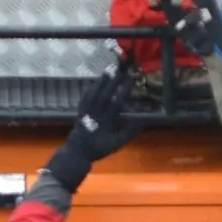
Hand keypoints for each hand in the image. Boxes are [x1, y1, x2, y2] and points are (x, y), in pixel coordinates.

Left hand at [45, 61, 134, 191]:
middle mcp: (96, 113)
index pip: (117, 102)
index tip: (130, 79)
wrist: (78, 152)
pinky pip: (86, 97)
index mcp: (106, 120)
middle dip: (112, 81)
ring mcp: (87, 111)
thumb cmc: (99, 148)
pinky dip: (91, 88)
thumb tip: (143, 121)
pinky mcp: (80, 110)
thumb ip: (129, 132)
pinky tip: (95, 82)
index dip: (123, 89)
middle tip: (119, 69)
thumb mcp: (117, 143)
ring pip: (94, 93)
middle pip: (105, 94)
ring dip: (102, 81)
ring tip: (108, 70)